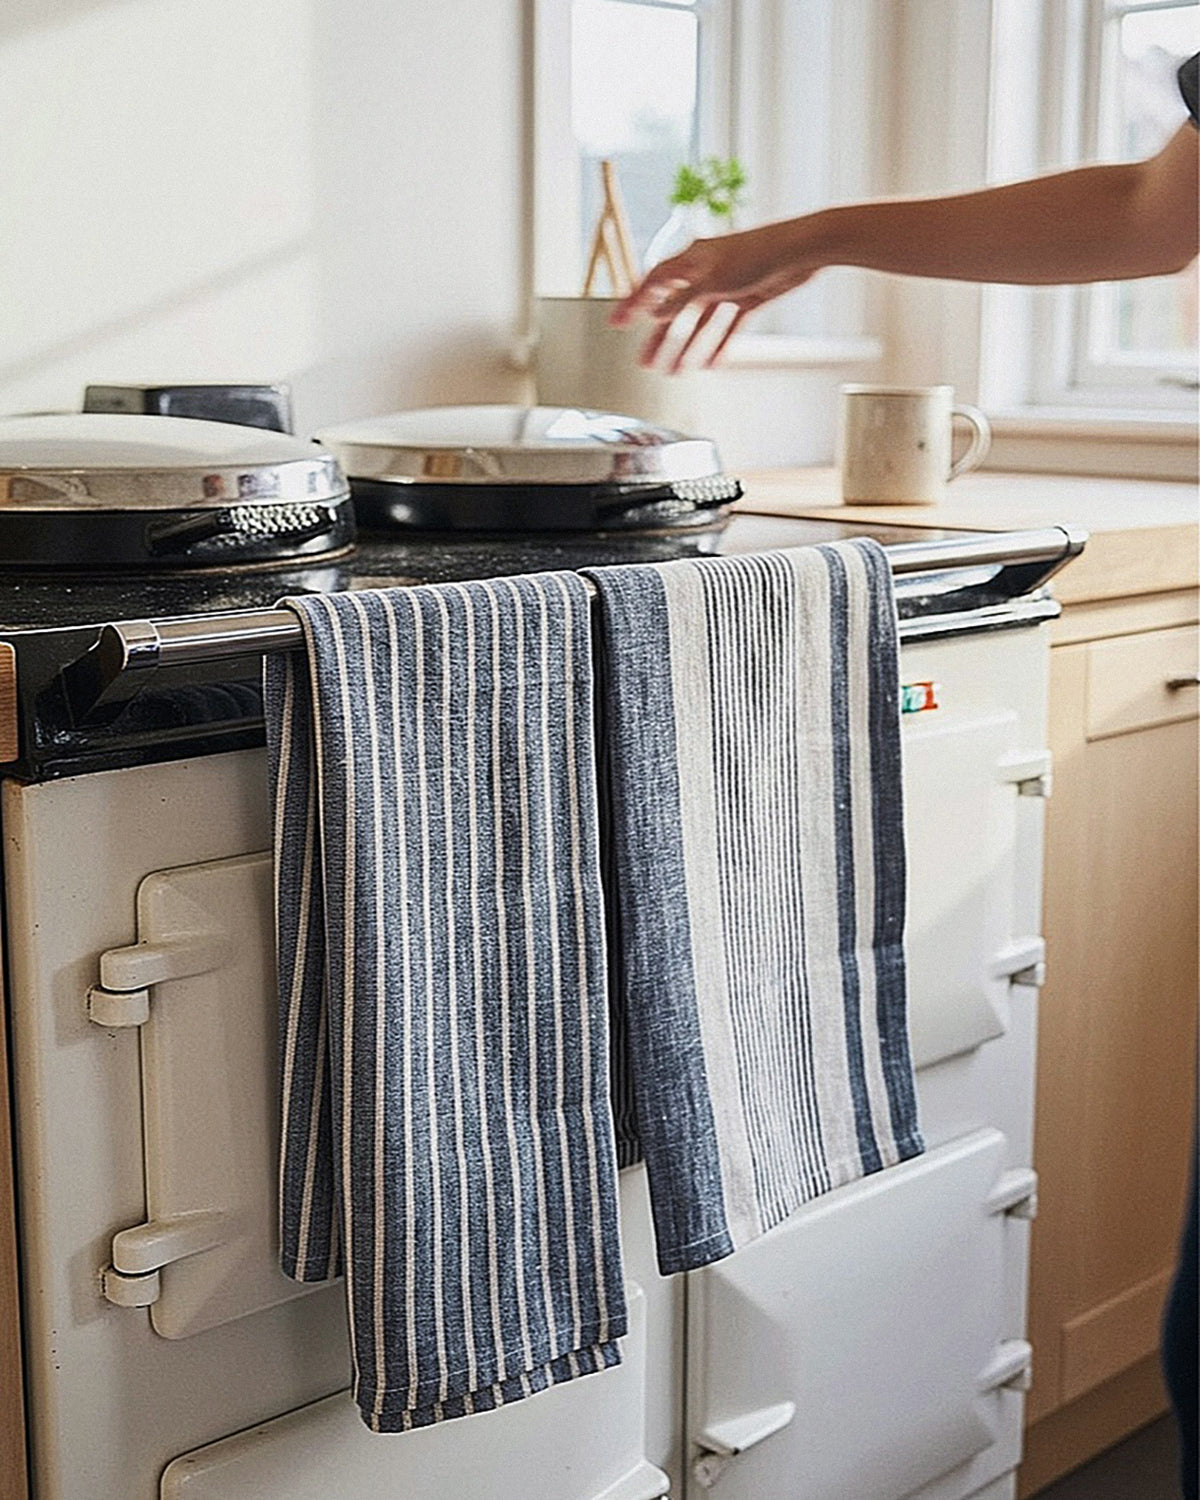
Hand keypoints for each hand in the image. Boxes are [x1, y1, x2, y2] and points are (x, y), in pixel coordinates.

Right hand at [609, 220, 820, 369]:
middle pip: (676, 310)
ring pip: (701, 322)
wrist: (802, 250)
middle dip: (660, 338)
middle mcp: (707, 271)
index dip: (633, 304)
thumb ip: (682, 299)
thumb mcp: (712, 280)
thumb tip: (655, 314)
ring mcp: (728, 285)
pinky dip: (719, 344)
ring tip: (675, 371)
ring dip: (688, 347)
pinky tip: (712, 363)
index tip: (616, 322)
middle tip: (645, 361)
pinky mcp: (749, 296)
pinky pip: (728, 326)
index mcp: (692, 260)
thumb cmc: (758, 253)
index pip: (653, 284)